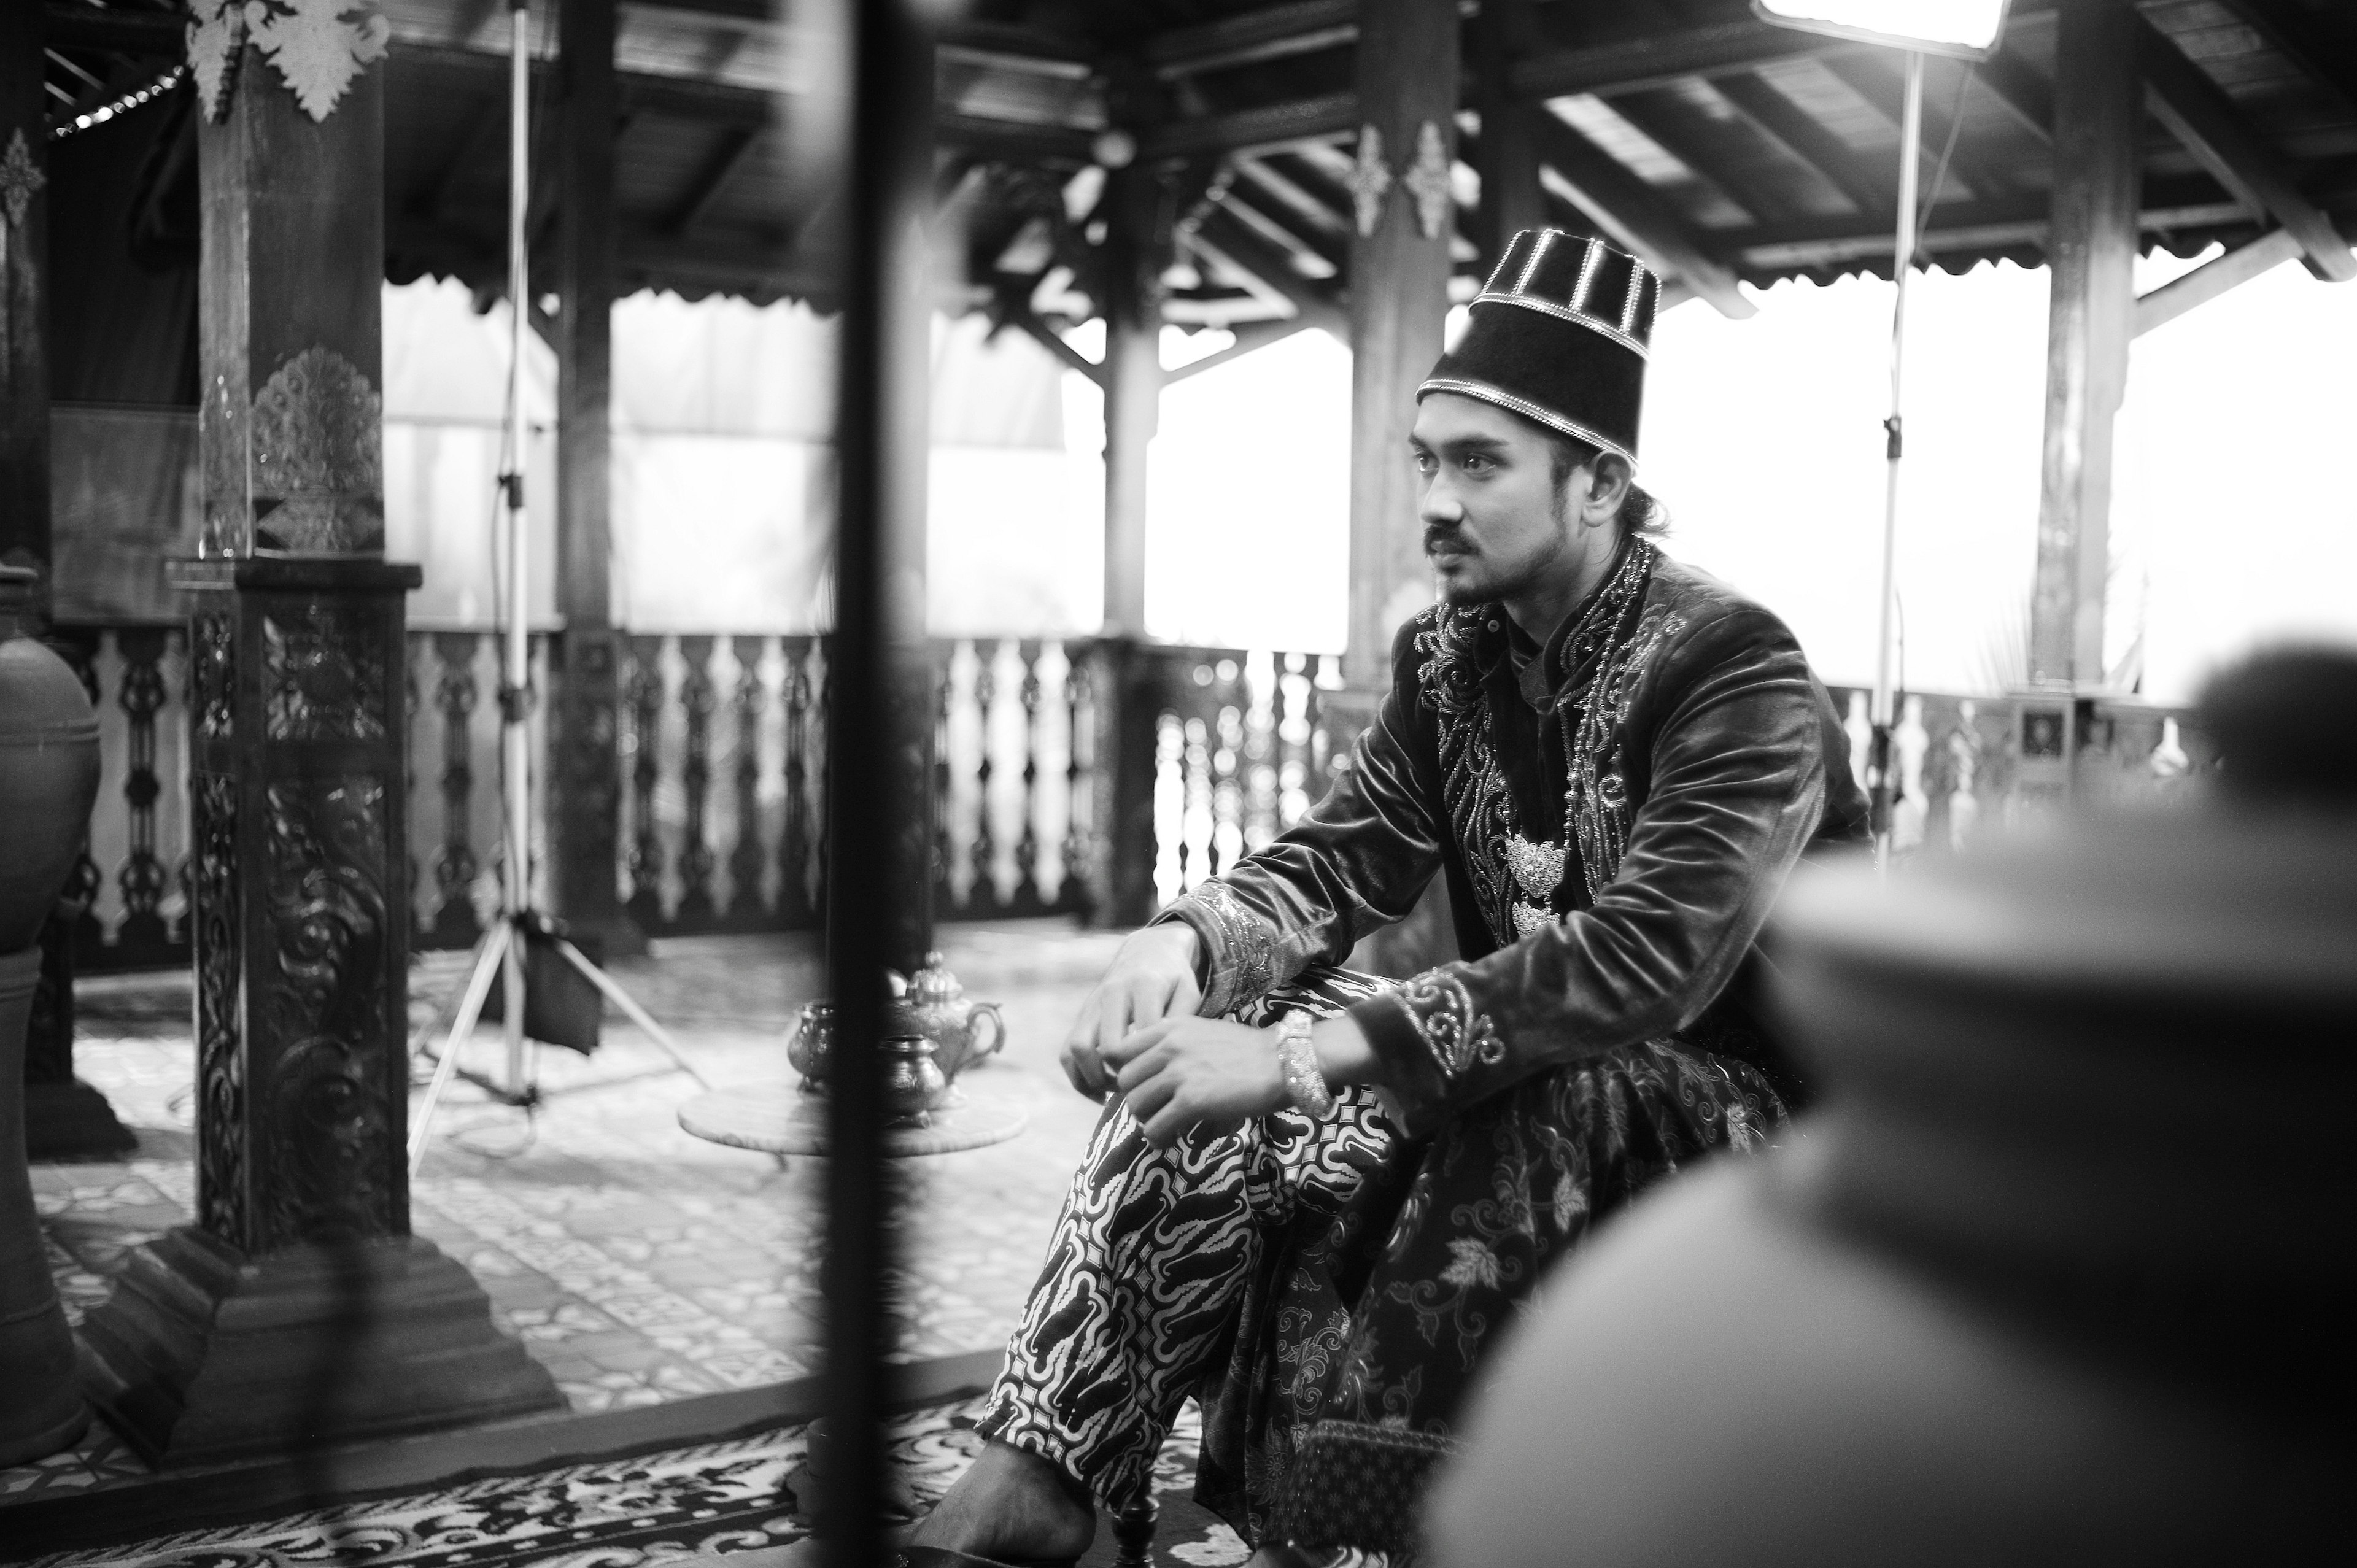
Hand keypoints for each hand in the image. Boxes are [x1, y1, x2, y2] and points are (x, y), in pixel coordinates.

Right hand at [1060, 923, 1202, 1100]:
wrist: (1147, 951)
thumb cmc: (1174, 979)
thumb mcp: (1189, 992)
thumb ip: (1180, 1021)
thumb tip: (1163, 1057)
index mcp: (1144, 985)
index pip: (1141, 1036)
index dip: (1150, 1063)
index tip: (1163, 1078)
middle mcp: (1112, 993)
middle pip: (1107, 1047)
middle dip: (1123, 1075)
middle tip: (1142, 1088)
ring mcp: (1092, 1004)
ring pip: (1077, 1049)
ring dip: (1094, 1079)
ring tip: (1116, 1093)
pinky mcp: (1081, 1015)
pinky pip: (1067, 1052)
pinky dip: (1079, 1078)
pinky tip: (1101, 1092)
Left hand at [1101, 1018, 1286, 1147]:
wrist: (1283, 1062)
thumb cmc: (1249, 1052)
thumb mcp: (1203, 1034)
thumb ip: (1174, 1046)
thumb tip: (1151, 1073)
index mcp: (1170, 1027)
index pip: (1119, 1050)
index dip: (1122, 1072)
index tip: (1137, 1085)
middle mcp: (1169, 1046)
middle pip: (1124, 1080)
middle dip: (1135, 1098)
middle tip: (1153, 1110)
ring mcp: (1179, 1073)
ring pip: (1136, 1104)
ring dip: (1146, 1120)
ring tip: (1162, 1126)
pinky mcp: (1191, 1101)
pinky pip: (1155, 1126)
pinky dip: (1157, 1138)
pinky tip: (1167, 1141)